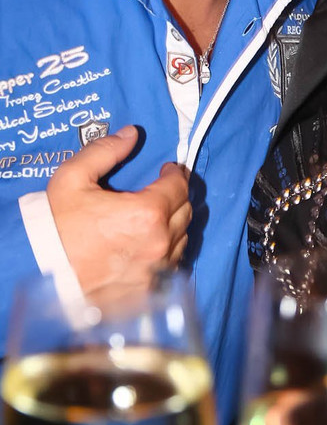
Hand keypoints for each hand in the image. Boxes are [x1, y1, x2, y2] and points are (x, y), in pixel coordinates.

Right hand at [46, 126, 191, 297]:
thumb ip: (105, 151)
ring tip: (158, 216)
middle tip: (164, 190)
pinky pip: (173, 264)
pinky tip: (152, 244)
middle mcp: (159, 243)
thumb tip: (132, 133)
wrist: (43, 276)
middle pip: (186, 212)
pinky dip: (168, 250)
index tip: (168, 170)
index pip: (179, 186)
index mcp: (147, 214)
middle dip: (177, 196)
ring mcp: (157, 271)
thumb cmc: (56, 227)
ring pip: (183, 238)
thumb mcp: (73, 179)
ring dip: (175, 223)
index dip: (176, 174)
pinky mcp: (151, 291)